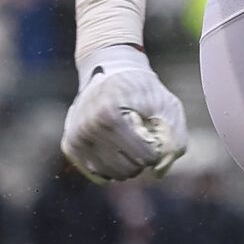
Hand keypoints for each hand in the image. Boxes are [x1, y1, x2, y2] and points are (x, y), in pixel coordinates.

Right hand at [61, 45, 187, 182]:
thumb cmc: (142, 89)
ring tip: (129, 141)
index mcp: (110, 115)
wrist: (109, 69)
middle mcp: (87, 128)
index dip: (156, 150)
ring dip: (126, 165)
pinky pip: (95, 173)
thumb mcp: (167, 105)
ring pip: (110, 175)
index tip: (153, 133)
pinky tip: (116, 149)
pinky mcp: (69, 145)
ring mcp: (75, 138)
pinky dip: (110, 167)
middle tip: (141, 136)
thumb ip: (173, 138)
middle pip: (126, 169)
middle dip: (141, 159)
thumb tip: (158, 173)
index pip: (144, 155)